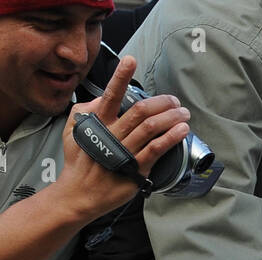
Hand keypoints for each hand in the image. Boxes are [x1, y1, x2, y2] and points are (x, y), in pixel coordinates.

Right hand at [57, 55, 191, 219]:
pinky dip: (171, 137)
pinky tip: (182, 130)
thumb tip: (100, 98)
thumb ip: (86, 111)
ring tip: (184, 114)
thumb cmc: (80, 161)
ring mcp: (124, 152)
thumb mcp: (73, 131)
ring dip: (172, 118)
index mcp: (97, 122)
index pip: (110, 95)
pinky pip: (156, 149)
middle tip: (175, 101)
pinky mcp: (136, 168)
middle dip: (162, 102)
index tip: (131, 61)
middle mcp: (112, 134)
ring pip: (151, 128)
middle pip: (140, 111)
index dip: (121, 77)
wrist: (80, 193)